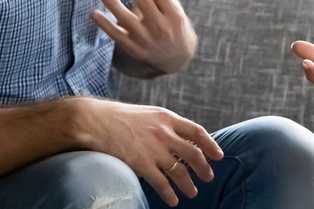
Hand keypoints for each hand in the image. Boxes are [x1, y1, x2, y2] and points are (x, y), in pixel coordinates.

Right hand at [78, 98, 223, 206]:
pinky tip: (173, 200)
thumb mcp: (147, 114)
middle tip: (208, 177)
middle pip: (193, 154)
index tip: (218, 155)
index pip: (197, 132)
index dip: (210, 145)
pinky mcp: (142, 164)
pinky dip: (169, 194)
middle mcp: (164, 133)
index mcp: (167, 118)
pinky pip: (161, 183)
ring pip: (180, 171)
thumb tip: (178, 138)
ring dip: (188, 185)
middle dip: (203, 168)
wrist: (94, 121)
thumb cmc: (118, 117)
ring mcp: (154, 149)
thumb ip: (164, 124)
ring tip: (192, 192)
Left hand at [93, 0, 196, 75]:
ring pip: (128, 20)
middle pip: (144, 2)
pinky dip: (105, 25)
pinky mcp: (134, 50)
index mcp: (173, 12)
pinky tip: (94, 13)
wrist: (177, 58)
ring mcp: (147, 40)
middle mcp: (161, 26)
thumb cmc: (172, 21)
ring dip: (113, 4)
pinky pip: (117, 36)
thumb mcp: (169, 1)